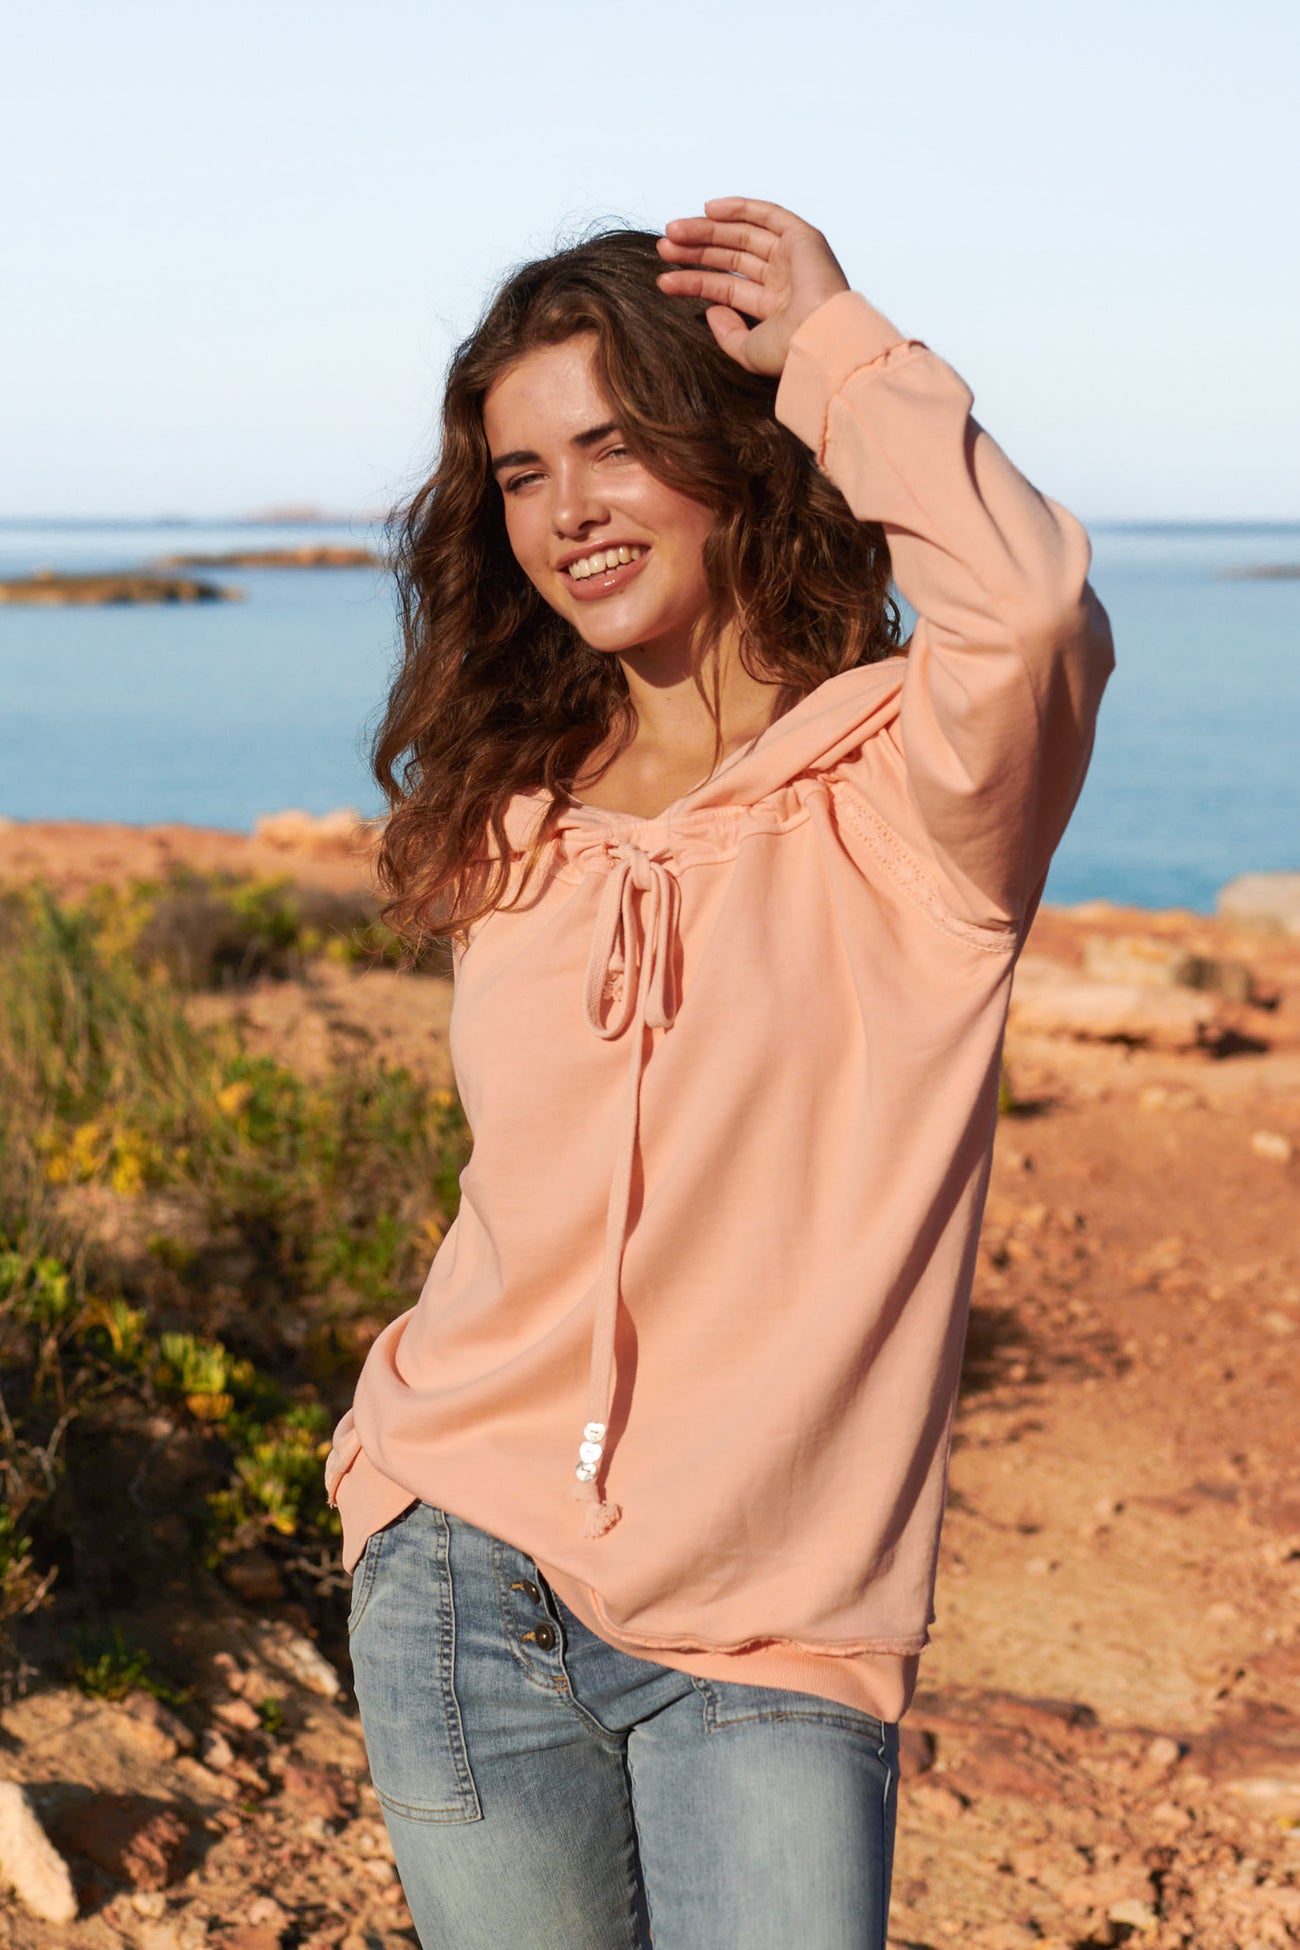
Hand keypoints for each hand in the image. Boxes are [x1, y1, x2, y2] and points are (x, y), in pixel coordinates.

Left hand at [656, 197, 849, 377]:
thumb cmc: (789, 352)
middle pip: (730, 258)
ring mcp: (794, 258)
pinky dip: (740, 208)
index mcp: (774, 308)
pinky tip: (708, 210)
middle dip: (695, 251)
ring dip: (707, 231)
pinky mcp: (804, 238)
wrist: (821, 339)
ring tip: (672, 233)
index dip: (694, 281)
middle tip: (664, 248)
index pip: (726, 287)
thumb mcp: (747, 351)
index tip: (664, 279)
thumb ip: (727, 334)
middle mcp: (784, 280)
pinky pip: (767, 215)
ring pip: (742, 235)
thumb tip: (711, 311)